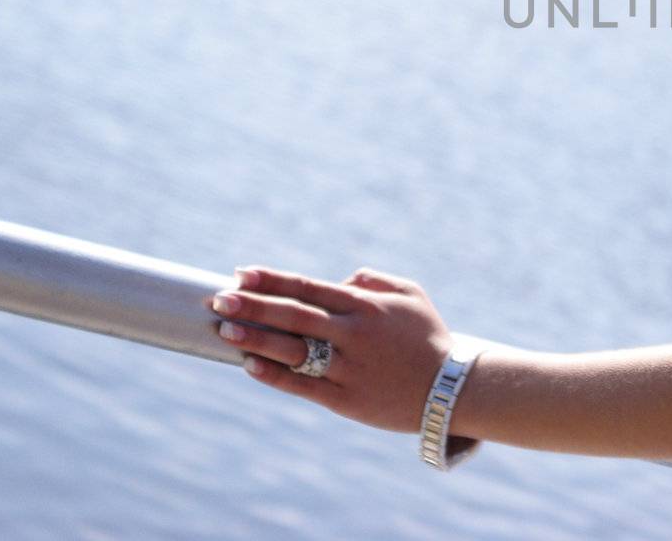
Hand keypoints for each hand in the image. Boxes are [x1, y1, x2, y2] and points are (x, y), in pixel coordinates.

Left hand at [209, 265, 452, 433]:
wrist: (453, 389)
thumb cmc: (429, 338)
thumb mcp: (411, 295)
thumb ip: (373, 280)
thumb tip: (340, 279)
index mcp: (365, 306)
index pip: (308, 287)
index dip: (273, 279)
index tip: (241, 273)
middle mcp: (353, 334)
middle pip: (293, 315)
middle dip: (253, 305)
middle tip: (218, 299)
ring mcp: (348, 367)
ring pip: (293, 350)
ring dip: (256, 339)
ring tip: (226, 330)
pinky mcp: (346, 399)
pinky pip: (303, 385)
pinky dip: (275, 376)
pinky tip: (250, 367)